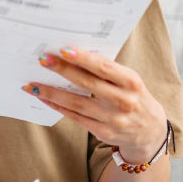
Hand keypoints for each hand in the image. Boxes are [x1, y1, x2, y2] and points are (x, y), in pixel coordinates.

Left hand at [24, 48, 166, 161]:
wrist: (150, 132)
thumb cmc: (135, 97)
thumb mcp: (130, 81)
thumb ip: (108, 71)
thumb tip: (72, 55)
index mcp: (131, 82)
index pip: (104, 68)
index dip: (84, 58)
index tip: (64, 49)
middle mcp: (123, 101)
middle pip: (87, 83)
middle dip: (62, 70)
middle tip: (42, 59)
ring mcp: (112, 119)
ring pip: (76, 102)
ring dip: (51, 92)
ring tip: (32, 84)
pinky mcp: (102, 132)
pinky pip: (74, 116)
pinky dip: (57, 106)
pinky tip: (43, 98)